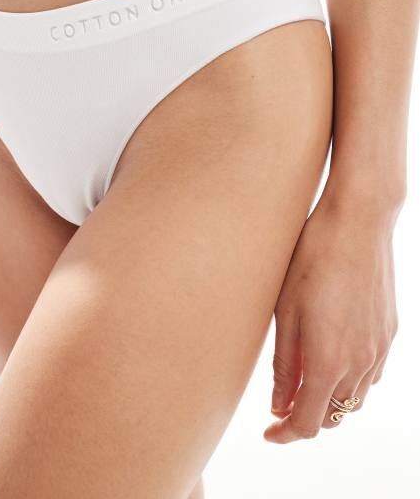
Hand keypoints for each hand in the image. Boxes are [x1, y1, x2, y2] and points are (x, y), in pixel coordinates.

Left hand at [263, 188, 398, 443]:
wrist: (358, 223)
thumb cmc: (312, 261)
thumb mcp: (285, 311)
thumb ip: (284, 364)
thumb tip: (278, 405)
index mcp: (327, 362)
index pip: (308, 422)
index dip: (286, 434)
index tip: (269, 432)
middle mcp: (359, 364)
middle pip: (333, 415)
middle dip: (305, 416)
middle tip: (280, 403)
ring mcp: (380, 349)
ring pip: (354, 398)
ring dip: (328, 400)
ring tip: (303, 382)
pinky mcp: (390, 332)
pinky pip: (371, 374)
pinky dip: (349, 381)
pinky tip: (332, 360)